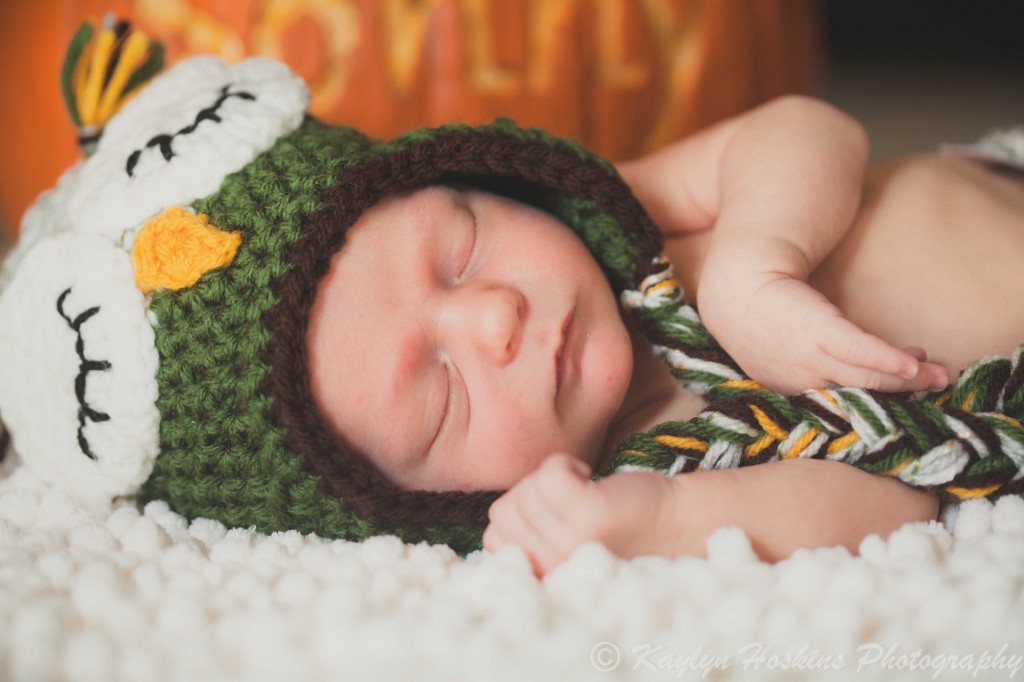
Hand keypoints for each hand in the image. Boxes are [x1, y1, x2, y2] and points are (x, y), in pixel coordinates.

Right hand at [483, 454, 679, 576]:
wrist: (676, 523)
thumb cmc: (617, 529)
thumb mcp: (562, 544)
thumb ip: (528, 538)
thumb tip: (497, 519)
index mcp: (544, 579)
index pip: (492, 540)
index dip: (518, 515)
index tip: (552, 517)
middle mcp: (553, 567)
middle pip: (504, 510)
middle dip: (532, 494)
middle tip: (569, 500)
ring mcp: (569, 542)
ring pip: (525, 490)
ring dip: (551, 477)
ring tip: (582, 490)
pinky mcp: (589, 514)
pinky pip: (548, 473)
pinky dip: (564, 463)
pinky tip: (588, 477)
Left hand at [701, 274, 948, 394]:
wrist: (738, 289)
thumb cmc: (766, 324)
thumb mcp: (788, 356)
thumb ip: (818, 370)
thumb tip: (863, 375)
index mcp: (794, 393)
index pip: (842, 406)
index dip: (878, 405)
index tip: (908, 404)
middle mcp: (801, 382)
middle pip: (860, 393)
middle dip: (903, 394)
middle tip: (938, 389)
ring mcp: (808, 358)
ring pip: (866, 375)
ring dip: (908, 377)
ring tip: (939, 374)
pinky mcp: (816, 330)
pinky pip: (859, 351)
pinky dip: (887, 360)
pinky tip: (913, 362)